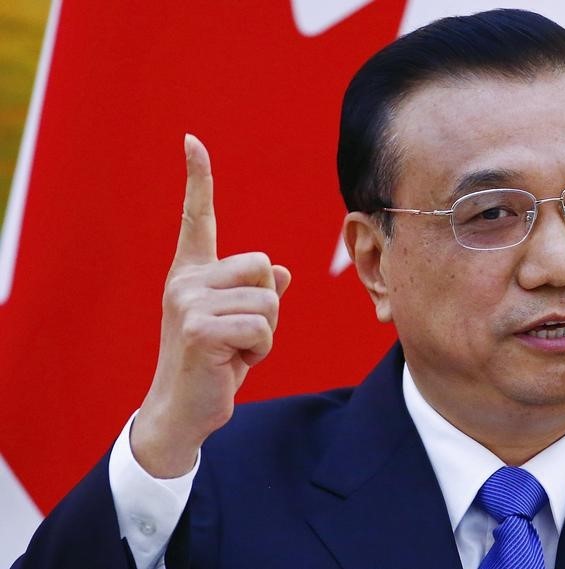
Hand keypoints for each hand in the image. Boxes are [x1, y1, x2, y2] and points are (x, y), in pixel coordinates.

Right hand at [131, 134, 290, 477]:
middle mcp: (186, 280)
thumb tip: (282, 273)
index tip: (193, 140)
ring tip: (235, 352)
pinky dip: (260, 352)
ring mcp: (188, 302)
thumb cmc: (214, 364)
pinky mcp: (198, 328)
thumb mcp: (239, 325)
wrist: (184, 409)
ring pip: (268, 301)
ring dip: (265, 334)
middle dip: (268, 306)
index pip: (198, 218)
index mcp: (193, 274)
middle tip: (241, 335)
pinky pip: (262, 327)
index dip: (198, 179)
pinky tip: (232, 365)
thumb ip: (257, 295)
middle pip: (264, 265)